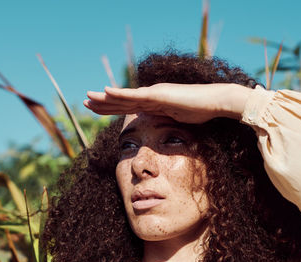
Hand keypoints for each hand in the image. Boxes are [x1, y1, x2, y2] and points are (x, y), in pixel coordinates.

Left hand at [83, 83, 252, 123]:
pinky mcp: (158, 94)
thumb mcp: (177, 119)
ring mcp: (154, 93)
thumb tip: (158, 129)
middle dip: (103, 103)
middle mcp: (151, 96)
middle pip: (122, 101)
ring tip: (88, 97)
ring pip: (124, 97)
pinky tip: (105, 92)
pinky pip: (135, 95)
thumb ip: (165, 120)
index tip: (98, 109)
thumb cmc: (200, 111)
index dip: (112, 108)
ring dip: (104, 97)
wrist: (215, 102)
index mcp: (154, 103)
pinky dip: (119, 94)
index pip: (129, 107)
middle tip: (85, 102)